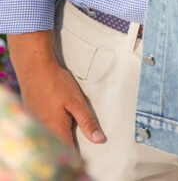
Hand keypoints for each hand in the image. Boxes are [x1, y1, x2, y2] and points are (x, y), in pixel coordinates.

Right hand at [8, 32, 104, 147]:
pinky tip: (58, 117)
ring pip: (50, 137)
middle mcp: (44, 131)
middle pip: (58, 145)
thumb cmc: (56, 83)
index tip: (88, 151)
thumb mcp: (76, 101)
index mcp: (56, 130)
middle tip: (80, 136)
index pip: (68, 151)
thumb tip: (98, 139)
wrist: (35, 69)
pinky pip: (43, 128)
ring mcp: (36, 124)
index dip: (78, 154)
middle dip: (70, 144)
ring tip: (70, 125)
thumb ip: (87, 121)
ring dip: (60, 135)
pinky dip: (52, 127)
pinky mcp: (32, 116)